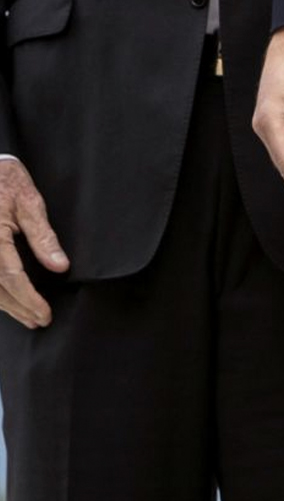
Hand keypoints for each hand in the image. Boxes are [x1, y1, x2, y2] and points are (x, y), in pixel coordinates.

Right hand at [0, 158, 67, 327]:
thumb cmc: (5, 179)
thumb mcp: (29, 202)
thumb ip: (43, 237)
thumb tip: (60, 267)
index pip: (10, 276)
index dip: (28, 299)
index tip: (44, 315)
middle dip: (17, 307)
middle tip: (38, 320)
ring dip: (4, 304)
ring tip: (26, 316)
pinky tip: (7, 300)